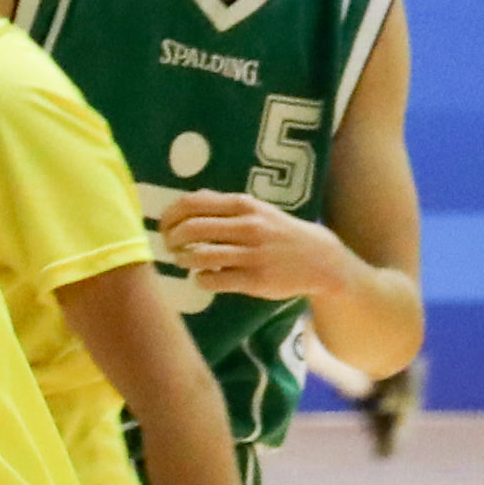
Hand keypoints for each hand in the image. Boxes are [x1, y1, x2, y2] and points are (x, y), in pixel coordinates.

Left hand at [157, 191, 346, 305]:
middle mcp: (247, 226)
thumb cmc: (278, 232)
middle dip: (171, 239)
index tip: (164, 226)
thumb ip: (222, 208)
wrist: (319, 258)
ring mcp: (251, 254)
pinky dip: (200, 279)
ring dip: (183, 260)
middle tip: (170, 246)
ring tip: (185, 261)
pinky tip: (203, 277)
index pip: (192, 204)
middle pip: (191, 229)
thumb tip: (183, 206)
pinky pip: (212, 280)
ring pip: (199, 257)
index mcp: (244, 205)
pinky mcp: (254, 280)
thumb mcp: (256, 211)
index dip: (170, 216)